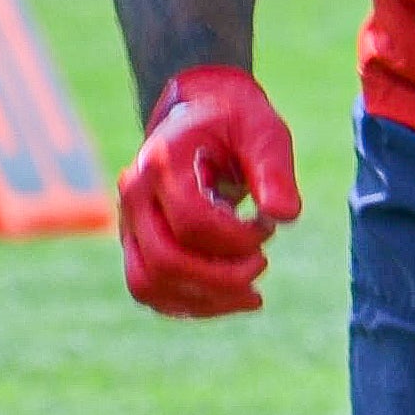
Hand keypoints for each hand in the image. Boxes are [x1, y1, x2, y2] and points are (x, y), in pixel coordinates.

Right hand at [117, 64, 300, 317]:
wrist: (200, 110)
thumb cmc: (236, 120)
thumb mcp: (265, 131)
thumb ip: (274, 171)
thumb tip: (285, 216)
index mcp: (163, 162)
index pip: (192, 222)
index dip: (237, 238)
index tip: (269, 226)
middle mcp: (134, 193)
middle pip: (165, 260)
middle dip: (221, 276)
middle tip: (262, 264)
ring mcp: (128, 221)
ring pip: (148, 284)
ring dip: (203, 299)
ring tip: (251, 293)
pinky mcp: (135, 242)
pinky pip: (149, 289)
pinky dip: (189, 304)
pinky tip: (231, 299)